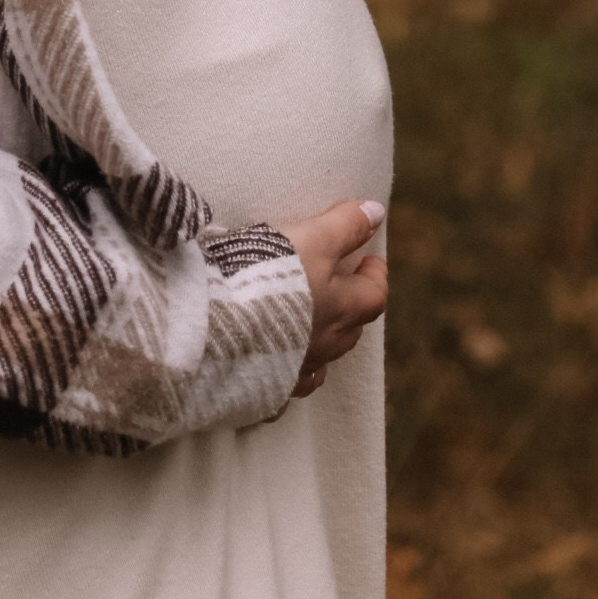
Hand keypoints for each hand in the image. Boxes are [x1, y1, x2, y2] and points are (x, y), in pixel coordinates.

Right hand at [279, 197, 387, 394]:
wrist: (220, 325)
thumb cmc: (272, 278)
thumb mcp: (312, 239)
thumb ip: (345, 226)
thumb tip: (377, 212)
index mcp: (341, 311)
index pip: (374, 295)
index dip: (376, 275)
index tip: (371, 259)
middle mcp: (325, 345)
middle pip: (350, 330)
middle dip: (351, 308)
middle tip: (342, 286)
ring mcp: (295, 370)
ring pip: (320, 360)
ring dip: (321, 341)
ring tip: (311, 324)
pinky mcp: (264, 386)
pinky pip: (283, 385)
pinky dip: (285, 373)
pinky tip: (276, 365)